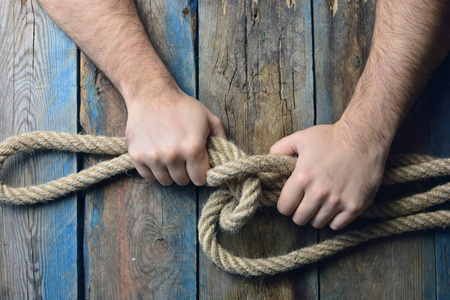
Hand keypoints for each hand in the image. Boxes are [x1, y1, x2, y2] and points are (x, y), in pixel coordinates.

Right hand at [125, 82, 225, 185]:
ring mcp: (153, 157)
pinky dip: (154, 171)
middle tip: (184, 159)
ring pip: (166, 181)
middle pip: (183, 181)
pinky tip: (157, 157)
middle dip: (186, 172)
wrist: (152, 94)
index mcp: (192, 148)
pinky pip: (149, 177)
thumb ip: (221, 138)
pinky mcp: (137, 156)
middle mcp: (173, 155)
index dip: (201, 173)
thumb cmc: (182, 106)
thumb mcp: (209, 117)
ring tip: (171, 157)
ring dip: (170, 173)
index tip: (198, 166)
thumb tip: (225, 158)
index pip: (200, 179)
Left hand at [270, 122, 386, 229]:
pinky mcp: (354, 206)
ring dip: (316, 215)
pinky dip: (334, 219)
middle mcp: (318, 193)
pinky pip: (337, 225)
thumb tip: (269, 157)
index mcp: (302, 178)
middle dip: (299, 211)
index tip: (291, 200)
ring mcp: (337, 201)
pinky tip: (335, 206)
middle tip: (306, 202)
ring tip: (321, 202)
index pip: (284, 208)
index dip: (285, 205)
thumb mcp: (301, 137)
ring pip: (317, 223)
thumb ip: (281, 148)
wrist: (364, 138)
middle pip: (299, 219)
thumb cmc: (331, 137)